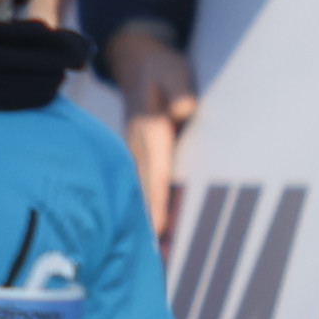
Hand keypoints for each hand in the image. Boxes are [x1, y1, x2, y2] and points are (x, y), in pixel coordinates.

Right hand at [105, 24, 197, 240]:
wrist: (135, 60)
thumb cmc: (159, 67)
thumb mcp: (172, 69)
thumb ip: (178, 89)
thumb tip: (183, 110)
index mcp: (149, 132)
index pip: (156, 172)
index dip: (157, 201)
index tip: (160, 230)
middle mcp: (139, 148)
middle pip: (144, 192)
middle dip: (151, 224)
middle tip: (160, 259)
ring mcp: (137, 153)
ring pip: (142, 193)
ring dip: (148, 222)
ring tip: (158, 255)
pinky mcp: (141, 156)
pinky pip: (144, 186)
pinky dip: (148, 208)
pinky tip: (154, 230)